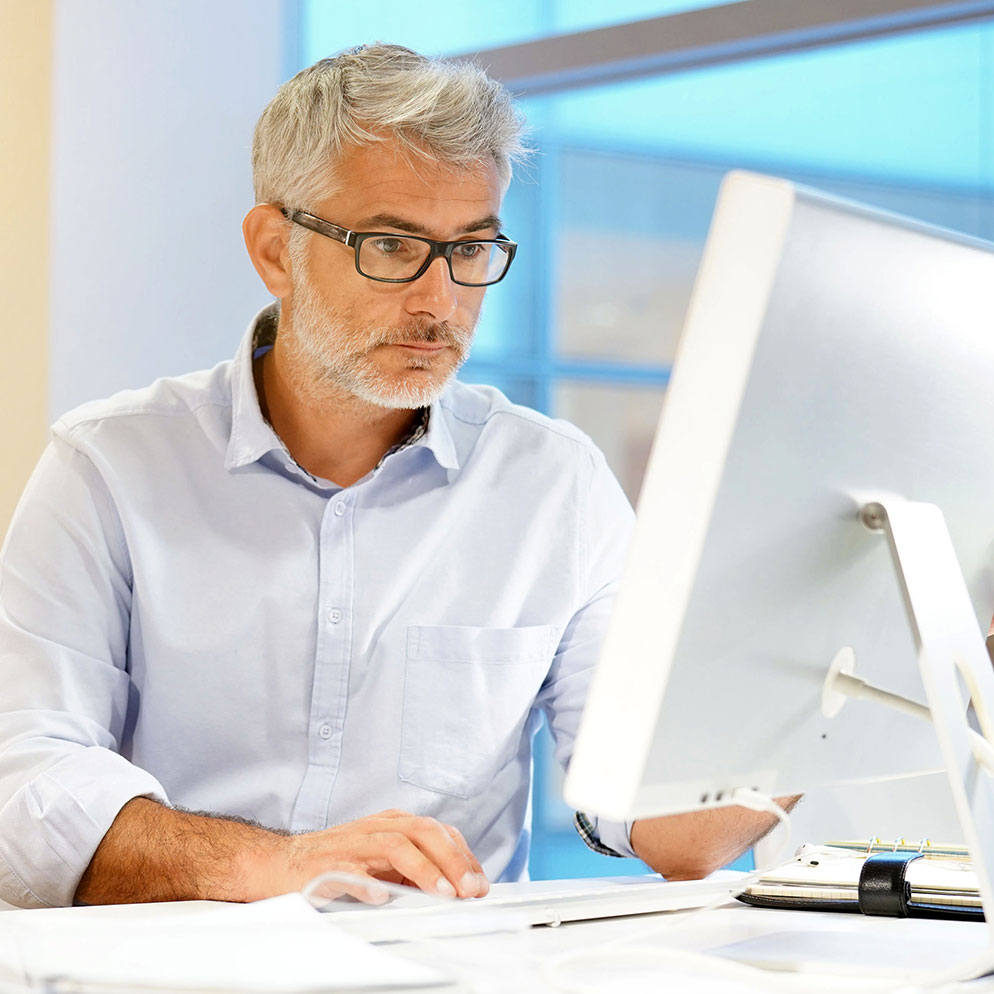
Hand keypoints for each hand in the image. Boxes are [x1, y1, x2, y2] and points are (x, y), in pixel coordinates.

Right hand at [269, 808, 489, 903]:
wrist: (283, 863)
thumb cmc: (340, 862)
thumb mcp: (384, 862)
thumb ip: (415, 869)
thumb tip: (456, 889)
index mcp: (393, 824)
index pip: (438, 831)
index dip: (463, 855)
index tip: (480, 883)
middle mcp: (377, 827)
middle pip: (423, 831)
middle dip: (451, 860)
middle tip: (469, 889)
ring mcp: (353, 844)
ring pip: (395, 845)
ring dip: (423, 869)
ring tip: (442, 893)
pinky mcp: (327, 864)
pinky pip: (351, 871)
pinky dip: (368, 883)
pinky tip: (382, 897)